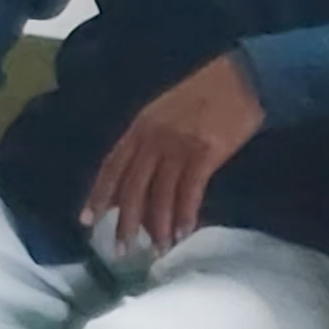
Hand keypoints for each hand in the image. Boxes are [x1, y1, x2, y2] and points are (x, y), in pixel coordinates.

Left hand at [81, 54, 264, 255]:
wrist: (242, 78)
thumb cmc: (204, 92)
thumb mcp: (163, 109)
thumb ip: (146, 138)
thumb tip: (134, 173)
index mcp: (139, 126)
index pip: (112, 166)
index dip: (99, 195)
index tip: (87, 220)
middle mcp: (153, 138)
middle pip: (133, 186)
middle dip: (126, 221)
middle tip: (120, 250)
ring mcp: (179, 146)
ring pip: (160, 193)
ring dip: (157, 225)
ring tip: (155, 250)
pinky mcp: (206, 154)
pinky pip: (190, 191)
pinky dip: (184, 215)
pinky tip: (181, 233)